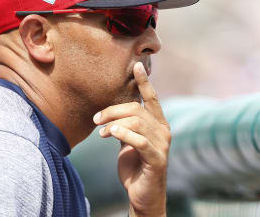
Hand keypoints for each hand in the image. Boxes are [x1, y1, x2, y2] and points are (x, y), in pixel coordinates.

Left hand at [93, 62, 170, 216]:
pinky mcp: (157, 159)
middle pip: (137, 109)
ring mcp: (162, 145)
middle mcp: (163, 130)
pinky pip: (140, 141)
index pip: (151, 98)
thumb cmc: (134, 165)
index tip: (136, 65)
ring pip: (137, 122)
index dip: (144, 82)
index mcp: (157, 123)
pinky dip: (124, 134)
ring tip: (101, 131)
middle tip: (96, 119)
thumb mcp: (128, 140)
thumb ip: (125, 124)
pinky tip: (111, 134)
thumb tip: (111, 112)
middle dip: (113, 110)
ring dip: (114, 123)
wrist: (141, 193)